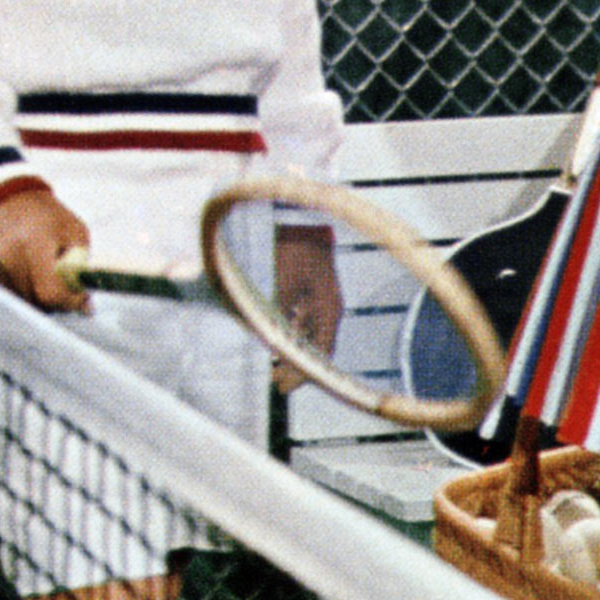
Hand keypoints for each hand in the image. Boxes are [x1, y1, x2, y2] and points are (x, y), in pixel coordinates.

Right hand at [0, 186, 90, 311]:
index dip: (67, 301)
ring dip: (30, 296)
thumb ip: (81, 267)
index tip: (78, 299)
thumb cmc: (43, 215)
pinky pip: (0, 295)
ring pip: (17, 302)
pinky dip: (12, 290)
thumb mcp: (73, 231)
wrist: (0, 196)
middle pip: (34, 302)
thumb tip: (84, 307)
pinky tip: (16, 271)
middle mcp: (6, 253)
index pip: (50, 292)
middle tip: (55, 281)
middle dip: (51, 299)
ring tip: (33, 272)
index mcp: (34, 241)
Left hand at [271, 223, 341, 390]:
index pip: (320, 352)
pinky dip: (289, 330)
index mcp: (329, 308)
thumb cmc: (294, 248)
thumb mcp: (282, 285)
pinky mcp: (310, 286)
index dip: (303, 373)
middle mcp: (328, 306)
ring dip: (291, 348)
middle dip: (295, 365)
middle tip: (277, 383)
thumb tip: (270, 342)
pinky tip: (274, 337)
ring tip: (273, 365)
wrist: (300, 212)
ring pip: (307, 332)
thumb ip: (277, 316)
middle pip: (315, 345)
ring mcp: (321, 295)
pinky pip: (302, 317)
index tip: (284, 387)